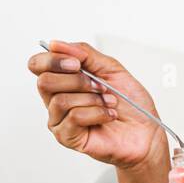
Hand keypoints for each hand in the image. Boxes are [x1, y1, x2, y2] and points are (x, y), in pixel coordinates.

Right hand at [28, 39, 168, 171]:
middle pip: (44, 82)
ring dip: (92, 98)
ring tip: (110, 102)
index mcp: (63, 80)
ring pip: (61, 100)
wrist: (147, 132)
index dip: (52, 60)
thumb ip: (84, 54)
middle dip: (77, 80)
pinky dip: (97, 113)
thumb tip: (56, 44)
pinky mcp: (68, 138)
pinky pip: (74, 117)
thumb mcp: (111, 69)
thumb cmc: (130, 104)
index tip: (77, 63)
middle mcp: (56, 100)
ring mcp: (60, 120)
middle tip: (100, 86)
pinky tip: (109, 116)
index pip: (37, 65)